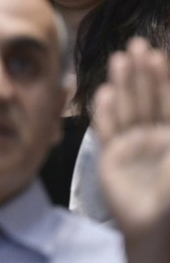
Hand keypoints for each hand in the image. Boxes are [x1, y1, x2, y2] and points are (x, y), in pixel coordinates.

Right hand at [96, 37, 169, 260]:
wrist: (153, 223)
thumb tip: (169, 105)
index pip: (167, 99)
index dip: (162, 77)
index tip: (156, 53)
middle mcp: (152, 134)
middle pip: (146, 98)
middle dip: (141, 72)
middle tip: (135, 45)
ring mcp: (131, 143)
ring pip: (126, 107)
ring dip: (123, 84)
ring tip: (119, 60)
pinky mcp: (111, 155)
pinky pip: (107, 129)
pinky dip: (104, 111)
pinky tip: (104, 93)